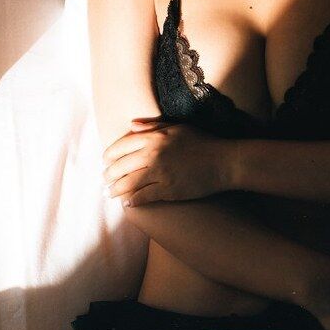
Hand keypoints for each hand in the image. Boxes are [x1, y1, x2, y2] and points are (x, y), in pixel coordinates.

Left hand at [103, 119, 233, 204]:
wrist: (224, 162)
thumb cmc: (202, 142)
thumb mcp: (178, 127)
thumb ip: (153, 126)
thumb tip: (131, 125)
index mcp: (154, 137)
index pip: (120, 146)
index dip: (109, 155)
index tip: (105, 162)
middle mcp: (153, 154)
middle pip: (119, 166)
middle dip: (109, 175)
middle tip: (105, 181)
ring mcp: (160, 173)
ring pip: (127, 184)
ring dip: (115, 190)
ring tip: (110, 194)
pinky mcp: (168, 190)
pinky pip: (143, 197)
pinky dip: (132, 201)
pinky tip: (128, 203)